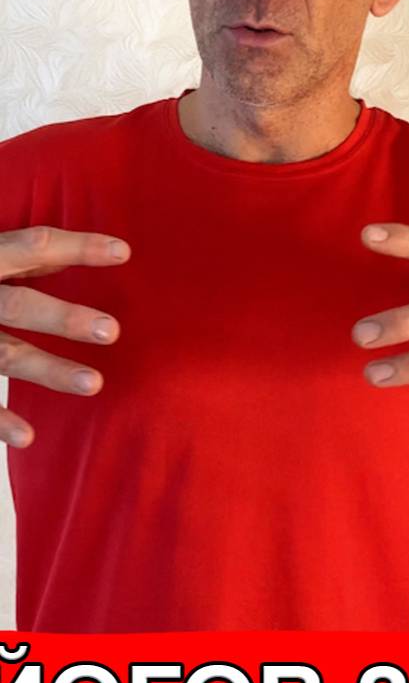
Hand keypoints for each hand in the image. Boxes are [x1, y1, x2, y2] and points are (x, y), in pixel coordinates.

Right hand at [0, 226, 130, 447]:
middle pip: (18, 304)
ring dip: (48, 370)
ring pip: (4, 355)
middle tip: (113, 331)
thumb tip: (61, 256)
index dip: (77, 247)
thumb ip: (13, 258)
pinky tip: (27, 436)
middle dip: (64, 317)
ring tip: (94, 384)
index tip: (123, 251)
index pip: (32, 246)